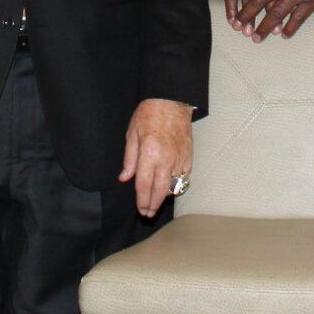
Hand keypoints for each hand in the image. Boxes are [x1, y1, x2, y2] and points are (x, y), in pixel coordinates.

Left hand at [119, 98, 193, 217]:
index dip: (141, 200)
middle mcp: (166, 159)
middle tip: (148, 213)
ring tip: (157, 199)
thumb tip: (125, 178)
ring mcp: (179, 158)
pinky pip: (184, 176)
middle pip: (160, 191)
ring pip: (174, 185)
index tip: (140, 209)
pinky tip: (170, 184)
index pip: (144, 185)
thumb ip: (129, 159)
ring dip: (165, 195)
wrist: (172, 100)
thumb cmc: (149, 114)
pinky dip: (177, 183)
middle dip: (154, 205)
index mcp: (149, 153)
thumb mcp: (132, 134)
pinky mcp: (189, 155)